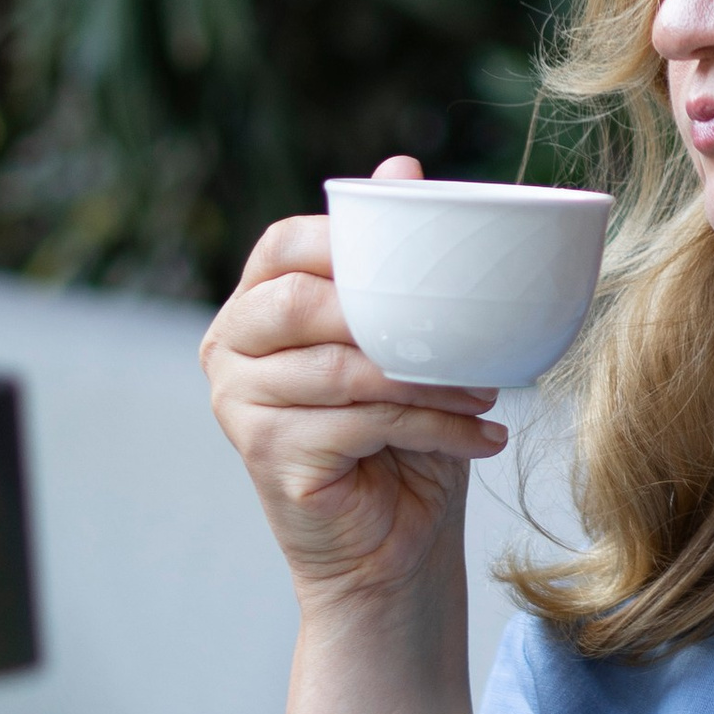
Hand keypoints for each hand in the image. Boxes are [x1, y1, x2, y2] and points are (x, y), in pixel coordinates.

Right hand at [202, 155, 505, 608]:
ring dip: (428, 378)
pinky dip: (433, 426)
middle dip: (390, 313)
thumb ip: (395, 262)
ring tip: (486, 392)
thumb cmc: (401, 438)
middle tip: (465, 336)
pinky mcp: (264, 456)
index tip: (425, 263)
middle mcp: (228, 348)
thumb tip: (402, 165)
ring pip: (341, 368)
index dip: (346, 240)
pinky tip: (481, 438)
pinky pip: (360, 422)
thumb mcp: (408, 341)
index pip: (285, 245)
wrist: (392, 549)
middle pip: (300, 303)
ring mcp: (237, 405)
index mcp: (254, 305)